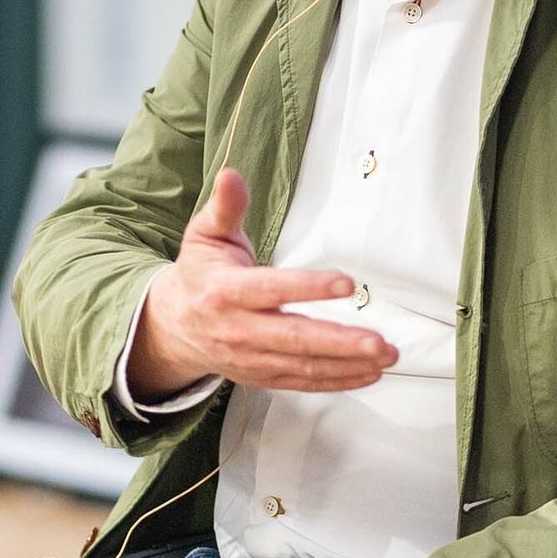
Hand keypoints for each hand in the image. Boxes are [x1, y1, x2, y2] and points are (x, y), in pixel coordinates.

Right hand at [125, 168, 395, 397]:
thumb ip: (225, 207)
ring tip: (384, 356)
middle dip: (340, 342)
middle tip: (378, 341)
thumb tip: (231, 175)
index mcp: (225, 291)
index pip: (271, 290)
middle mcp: (238, 330)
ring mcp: (251, 358)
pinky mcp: (262, 376)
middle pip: (294, 339)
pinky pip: (303, 382)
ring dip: (348, 364)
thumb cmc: (199, 275)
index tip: (345, 284)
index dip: (308, 288)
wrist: (172, 326)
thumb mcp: (205, 235)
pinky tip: (367, 373)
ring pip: (304, 366)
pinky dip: (338, 380)